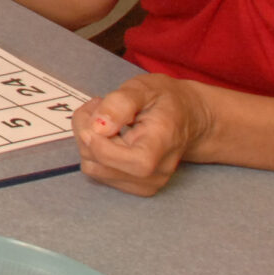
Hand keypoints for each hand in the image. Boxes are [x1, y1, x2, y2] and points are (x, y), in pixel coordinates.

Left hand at [73, 73, 214, 195]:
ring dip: (86, 140)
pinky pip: (97, 171)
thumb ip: (120, 103)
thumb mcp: (143, 88)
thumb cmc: (165, 101)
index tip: (92, 118)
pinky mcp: (134, 187)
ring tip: (103, 119)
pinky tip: (107, 135)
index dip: (102, 145)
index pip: (135, 162)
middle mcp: (157, 171)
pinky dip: (93, 151)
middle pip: (101, 163)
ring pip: (93, 167)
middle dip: (86, 131)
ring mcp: (146, 183)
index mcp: (164, 143)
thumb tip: (98, 127)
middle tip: (96, 106)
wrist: (187, 119)